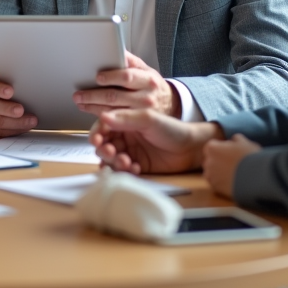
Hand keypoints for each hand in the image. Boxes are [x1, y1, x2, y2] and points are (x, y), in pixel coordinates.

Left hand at [74, 51, 181, 116]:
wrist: (168, 103)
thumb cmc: (151, 84)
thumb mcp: (145, 69)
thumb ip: (130, 61)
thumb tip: (116, 47)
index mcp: (147, 79)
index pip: (127, 76)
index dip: (111, 76)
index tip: (97, 77)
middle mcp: (146, 96)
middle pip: (115, 96)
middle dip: (93, 95)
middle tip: (79, 94)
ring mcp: (141, 112)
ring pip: (113, 110)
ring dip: (93, 106)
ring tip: (81, 102)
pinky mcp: (136, 123)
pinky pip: (116, 121)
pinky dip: (101, 116)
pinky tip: (91, 110)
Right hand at [90, 109, 223, 173]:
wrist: (191, 149)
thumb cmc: (173, 129)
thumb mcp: (149, 119)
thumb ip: (125, 118)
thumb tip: (103, 116)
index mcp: (125, 122)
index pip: (103, 127)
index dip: (96, 133)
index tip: (96, 140)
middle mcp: (125, 137)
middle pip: (104, 145)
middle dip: (104, 150)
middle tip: (111, 153)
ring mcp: (130, 152)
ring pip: (111, 159)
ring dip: (114, 162)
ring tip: (125, 162)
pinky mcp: (137, 166)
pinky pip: (123, 171)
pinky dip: (125, 171)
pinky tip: (135, 168)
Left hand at [202, 134, 261, 198]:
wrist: (256, 177)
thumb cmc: (250, 156)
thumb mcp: (244, 142)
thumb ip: (236, 139)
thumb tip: (234, 140)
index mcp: (212, 147)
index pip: (211, 147)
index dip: (221, 149)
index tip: (230, 152)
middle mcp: (207, 161)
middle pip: (210, 160)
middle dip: (219, 161)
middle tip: (233, 163)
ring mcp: (210, 175)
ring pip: (212, 172)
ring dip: (219, 172)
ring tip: (234, 173)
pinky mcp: (215, 187)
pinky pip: (216, 183)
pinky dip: (222, 183)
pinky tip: (233, 181)